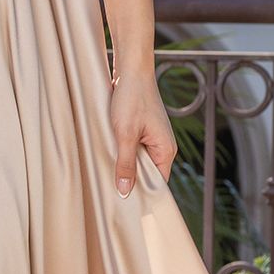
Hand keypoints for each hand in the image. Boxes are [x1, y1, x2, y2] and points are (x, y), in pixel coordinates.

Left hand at [109, 68, 175, 195]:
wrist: (132, 69)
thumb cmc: (131, 98)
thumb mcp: (125, 134)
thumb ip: (125, 164)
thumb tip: (125, 192)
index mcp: (166, 151)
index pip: (157, 184)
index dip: (141, 194)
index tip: (124, 204)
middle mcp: (162, 147)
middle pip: (146, 174)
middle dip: (129, 179)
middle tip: (110, 188)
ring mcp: (153, 138)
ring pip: (137, 161)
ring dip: (123, 163)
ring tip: (108, 168)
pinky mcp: (142, 130)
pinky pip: (133, 149)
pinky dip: (121, 151)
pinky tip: (109, 151)